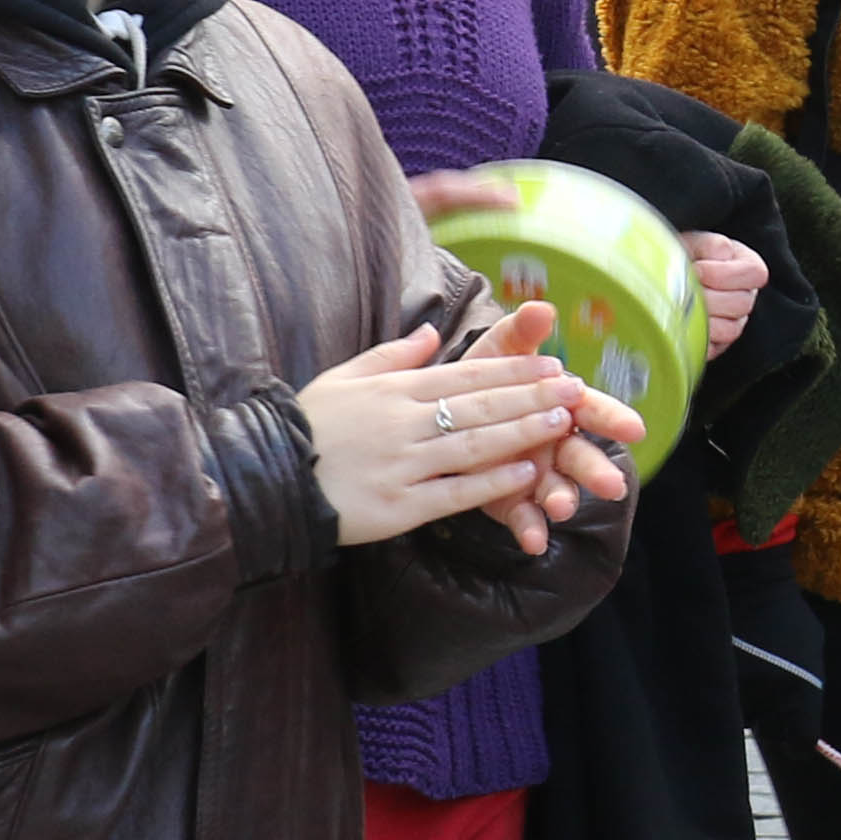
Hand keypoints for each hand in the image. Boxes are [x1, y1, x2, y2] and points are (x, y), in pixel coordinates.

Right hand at [300, 298, 624, 553]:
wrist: (264, 479)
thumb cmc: (305, 427)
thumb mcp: (343, 378)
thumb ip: (391, 356)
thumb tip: (430, 332)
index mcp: (393, 390)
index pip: (466, 375)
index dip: (514, 371)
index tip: (553, 365)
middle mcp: (403, 423)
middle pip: (480, 405)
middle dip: (533, 396)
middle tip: (576, 389)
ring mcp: (402, 465)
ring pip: (476, 445)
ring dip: (524, 432)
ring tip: (563, 423)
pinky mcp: (398, 507)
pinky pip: (454, 492)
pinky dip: (492, 482)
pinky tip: (526, 473)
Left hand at [685, 231, 768, 357]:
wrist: (666, 279)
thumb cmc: (685, 259)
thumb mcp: (696, 243)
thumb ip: (710, 244)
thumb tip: (719, 254)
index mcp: (747, 268)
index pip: (755, 274)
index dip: (725, 273)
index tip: (699, 268)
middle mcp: (745, 297)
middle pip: (742, 304)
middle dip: (708, 296)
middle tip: (684, 288)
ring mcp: (733, 323)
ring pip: (730, 329)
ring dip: (703, 317)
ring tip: (681, 305)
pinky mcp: (717, 345)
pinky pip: (713, 349)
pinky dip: (695, 337)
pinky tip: (682, 322)